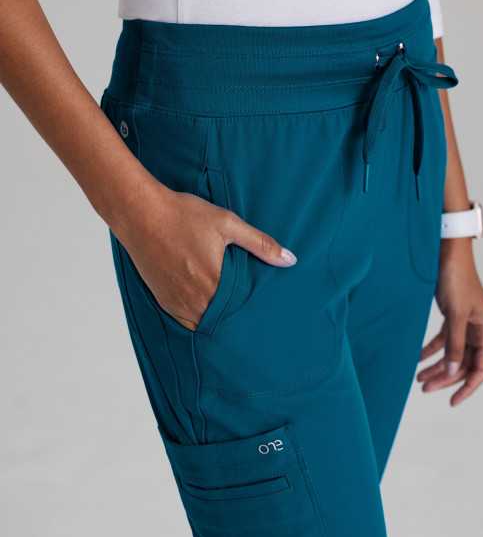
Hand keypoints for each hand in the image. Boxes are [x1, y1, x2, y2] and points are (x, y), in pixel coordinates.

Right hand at [115, 179, 296, 330]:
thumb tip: (289, 260)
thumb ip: (260, 244)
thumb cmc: (183, 215)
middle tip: (252, 320)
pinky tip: (206, 309)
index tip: (263, 313)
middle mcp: (195, 299)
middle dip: (236, 317)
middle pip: (224, 319)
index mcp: (214, 283)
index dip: (253, 311)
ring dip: (216, 319)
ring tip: (229, 313)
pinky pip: (185, 321)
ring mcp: (177, 302)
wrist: (140, 213)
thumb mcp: (227, 223)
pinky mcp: (163, 300)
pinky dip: (197, 318)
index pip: (242, 309)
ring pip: (204, 323)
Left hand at [417, 239, 482, 405]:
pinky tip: (417, 358)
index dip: (468, 386)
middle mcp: (479, 329)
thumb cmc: (456, 278)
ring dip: (436, 366)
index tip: (452, 401)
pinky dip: (431, 350)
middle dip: (445, 377)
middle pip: (464, 363)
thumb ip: (454, 344)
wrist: (447, 253)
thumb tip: (451, 370)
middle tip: (424, 387)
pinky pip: (443, 340)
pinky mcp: (453, 317)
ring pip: (452, 353)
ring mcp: (466, 323)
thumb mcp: (455, 314)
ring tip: (418, 377)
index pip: (481, 367)